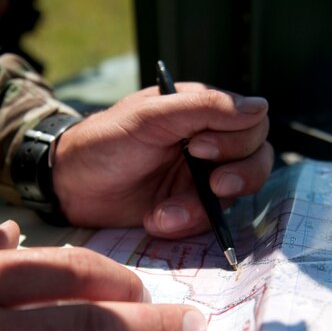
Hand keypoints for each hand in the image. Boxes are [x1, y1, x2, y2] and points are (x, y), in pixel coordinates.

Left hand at [52, 84, 271, 237]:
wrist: (70, 187)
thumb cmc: (105, 141)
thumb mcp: (151, 117)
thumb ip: (205, 108)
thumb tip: (261, 106)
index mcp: (202, 111)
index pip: (252, 122)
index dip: (236, 138)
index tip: (200, 148)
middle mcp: (210, 143)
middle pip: (257, 159)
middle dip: (236, 176)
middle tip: (211, 185)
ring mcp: (201, 179)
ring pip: (236, 196)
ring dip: (202, 208)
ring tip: (166, 212)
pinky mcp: (190, 209)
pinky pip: (209, 221)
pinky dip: (184, 224)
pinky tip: (155, 220)